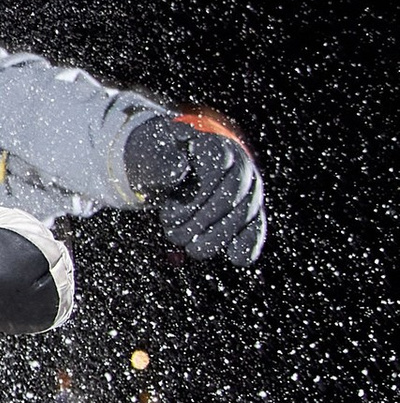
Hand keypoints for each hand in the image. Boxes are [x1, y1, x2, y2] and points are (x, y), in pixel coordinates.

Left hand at [124, 110, 266, 267]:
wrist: (165, 166)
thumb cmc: (156, 159)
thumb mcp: (149, 155)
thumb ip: (160, 161)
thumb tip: (179, 170)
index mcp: (214, 144)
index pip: (217, 165)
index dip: (195, 193)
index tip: (168, 207)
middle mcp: (238, 164)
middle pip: (231, 195)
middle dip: (201, 221)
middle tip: (173, 234)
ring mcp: (247, 188)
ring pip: (244, 215)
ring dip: (216, 237)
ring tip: (191, 248)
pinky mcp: (247, 211)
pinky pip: (254, 227)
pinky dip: (247, 243)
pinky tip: (238, 258)